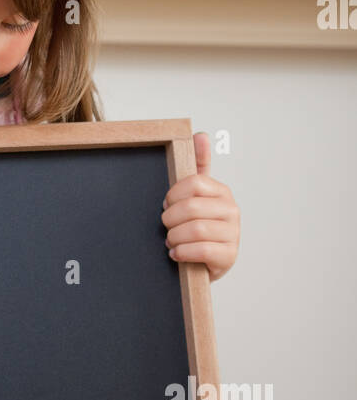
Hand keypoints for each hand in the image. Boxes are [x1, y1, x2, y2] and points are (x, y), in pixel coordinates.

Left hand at [161, 132, 239, 283]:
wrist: (202, 263)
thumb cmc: (196, 226)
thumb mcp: (194, 197)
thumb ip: (196, 167)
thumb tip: (201, 135)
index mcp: (222, 191)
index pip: (194, 183)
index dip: (173, 195)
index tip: (166, 205)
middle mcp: (232, 211)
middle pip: (191, 207)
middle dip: (170, 220)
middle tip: (166, 227)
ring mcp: (233, 234)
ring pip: (195, 230)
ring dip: (174, 237)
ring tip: (171, 241)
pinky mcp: (229, 256)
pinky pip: (201, 250)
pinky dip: (182, 252)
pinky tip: (176, 254)